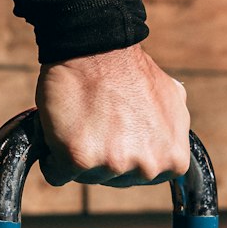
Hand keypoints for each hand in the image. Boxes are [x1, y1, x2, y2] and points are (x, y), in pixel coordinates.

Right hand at [35, 44, 190, 186]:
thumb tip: (170, 142)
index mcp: (173, 160)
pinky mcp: (78, 159)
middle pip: (113, 180)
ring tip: (84, 119)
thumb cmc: (129, 71)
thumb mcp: (172, 101)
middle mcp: (148, 167)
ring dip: (79, 153)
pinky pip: (57, 174)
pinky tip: (63, 130)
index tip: (120, 130)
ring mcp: (114, 165)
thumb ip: (172, 131)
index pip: (141, 177)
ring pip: (86, 177)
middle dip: (103, 155)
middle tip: (100, 121)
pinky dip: (53, 157)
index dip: (127, 152)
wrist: (96, 46)